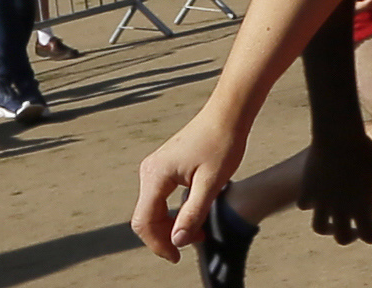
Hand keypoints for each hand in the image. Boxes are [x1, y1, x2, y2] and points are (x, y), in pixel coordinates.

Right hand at [127, 108, 251, 260]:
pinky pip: (159, 199)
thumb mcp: (211, 183)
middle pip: (145, 217)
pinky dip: (172, 213)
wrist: (226, 115)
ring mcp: (154, 168)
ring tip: (198, 232)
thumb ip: (193, 214)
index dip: (158, 244)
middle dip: (165, 237)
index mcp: (156, 175)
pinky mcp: (163, 167)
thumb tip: (177, 241)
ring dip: (170, 226)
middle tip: (192, 244)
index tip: (178, 257)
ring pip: (152, 209)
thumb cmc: (221, 144)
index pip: (144, 221)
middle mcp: (149, 171)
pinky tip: (193, 217)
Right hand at [296, 127, 371, 243]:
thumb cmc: (366, 148)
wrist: (339, 135)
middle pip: (342, 238)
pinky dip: (309, 202)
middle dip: (347, 235)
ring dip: (325, 224)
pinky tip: (316, 193)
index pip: (368, 237)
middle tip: (352, 227)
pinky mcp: (308, 189)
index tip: (371, 230)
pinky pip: (304, 204)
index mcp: (362, 208)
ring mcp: (322, 201)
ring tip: (331, 216)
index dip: (369, 235)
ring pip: (319, 227)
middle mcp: (341, 210)